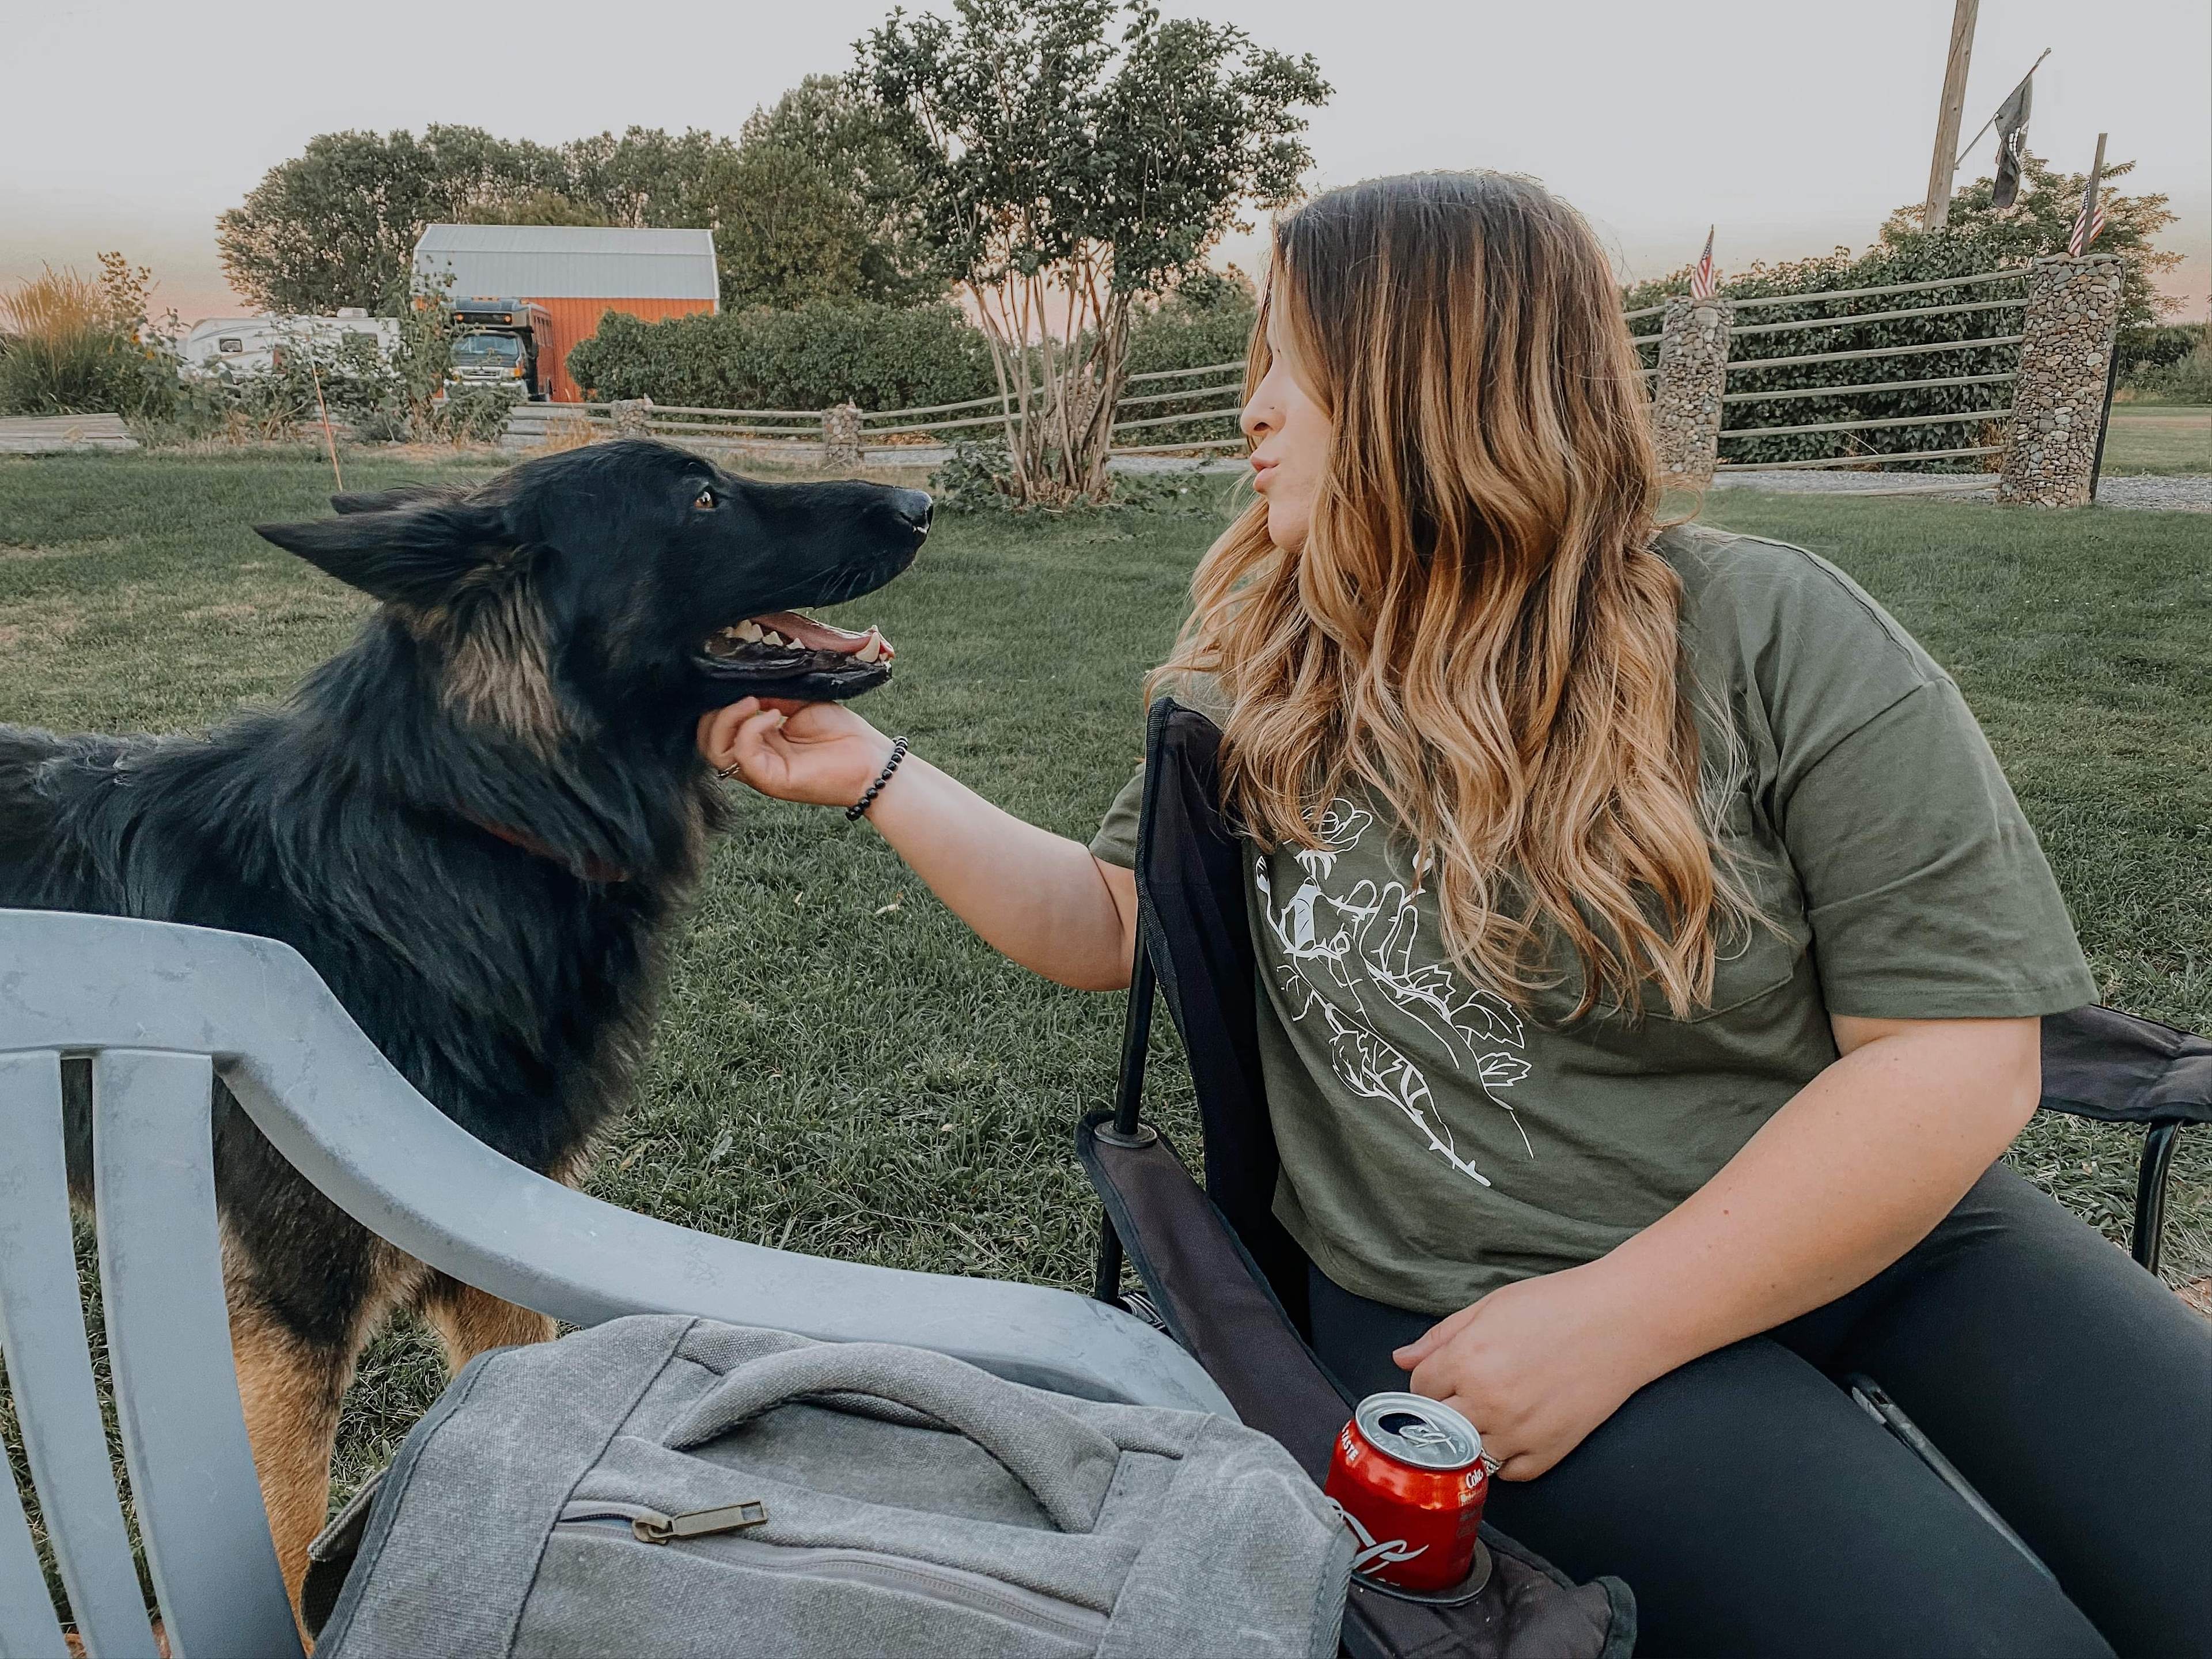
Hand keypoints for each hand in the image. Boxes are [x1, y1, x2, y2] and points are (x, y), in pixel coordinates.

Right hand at [696, 698, 893, 808]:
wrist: (871, 761)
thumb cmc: (841, 734)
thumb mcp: (800, 702)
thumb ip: (769, 694)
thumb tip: (743, 680)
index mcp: (757, 740)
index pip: (714, 726)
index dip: (716, 702)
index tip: (736, 680)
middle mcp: (753, 758)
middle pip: (706, 740)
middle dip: (714, 711)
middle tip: (744, 693)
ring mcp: (759, 771)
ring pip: (715, 751)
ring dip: (727, 718)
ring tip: (753, 701)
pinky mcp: (772, 780)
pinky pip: (743, 755)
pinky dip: (750, 729)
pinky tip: (773, 715)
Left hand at [1391, 1265, 1662, 1481]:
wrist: (1620, 1320)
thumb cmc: (1555, 1304)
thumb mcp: (1489, 1307)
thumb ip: (1441, 1336)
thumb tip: (1401, 1359)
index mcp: (1466, 1361)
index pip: (1419, 1390)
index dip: (1429, 1382)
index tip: (1444, 1376)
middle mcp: (1486, 1403)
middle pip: (1438, 1428)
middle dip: (1443, 1413)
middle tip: (1464, 1396)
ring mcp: (1518, 1432)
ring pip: (1470, 1456)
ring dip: (1473, 1438)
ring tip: (1491, 1413)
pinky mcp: (1549, 1452)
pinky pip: (1511, 1474)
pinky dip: (1508, 1459)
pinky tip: (1516, 1431)